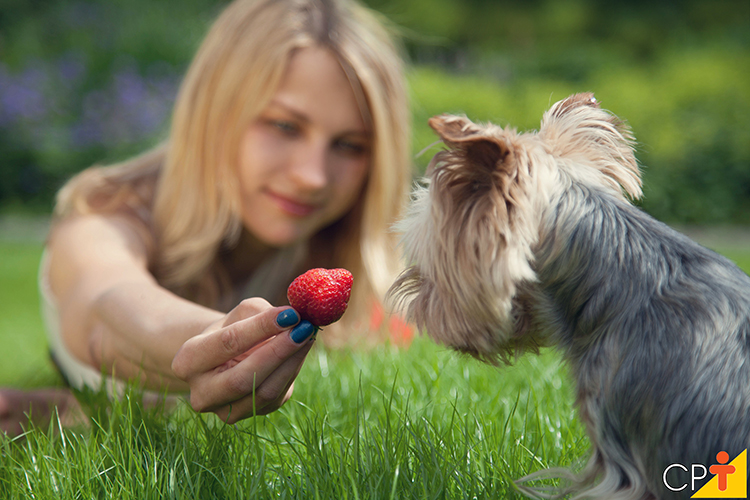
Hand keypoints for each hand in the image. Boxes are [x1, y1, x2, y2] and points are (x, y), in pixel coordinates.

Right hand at [171, 298, 316, 422]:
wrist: (226, 358)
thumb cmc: (233, 328)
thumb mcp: (240, 314)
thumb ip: (261, 313)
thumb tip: (293, 318)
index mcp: (187, 361)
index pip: (228, 343)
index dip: (261, 328)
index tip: (290, 314)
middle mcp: (201, 393)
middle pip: (243, 378)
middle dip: (278, 351)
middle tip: (304, 328)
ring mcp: (224, 411)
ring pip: (264, 391)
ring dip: (291, 361)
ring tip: (308, 334)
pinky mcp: (250, 415)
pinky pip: (277, 395)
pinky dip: (292, 370)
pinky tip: (301, 350)